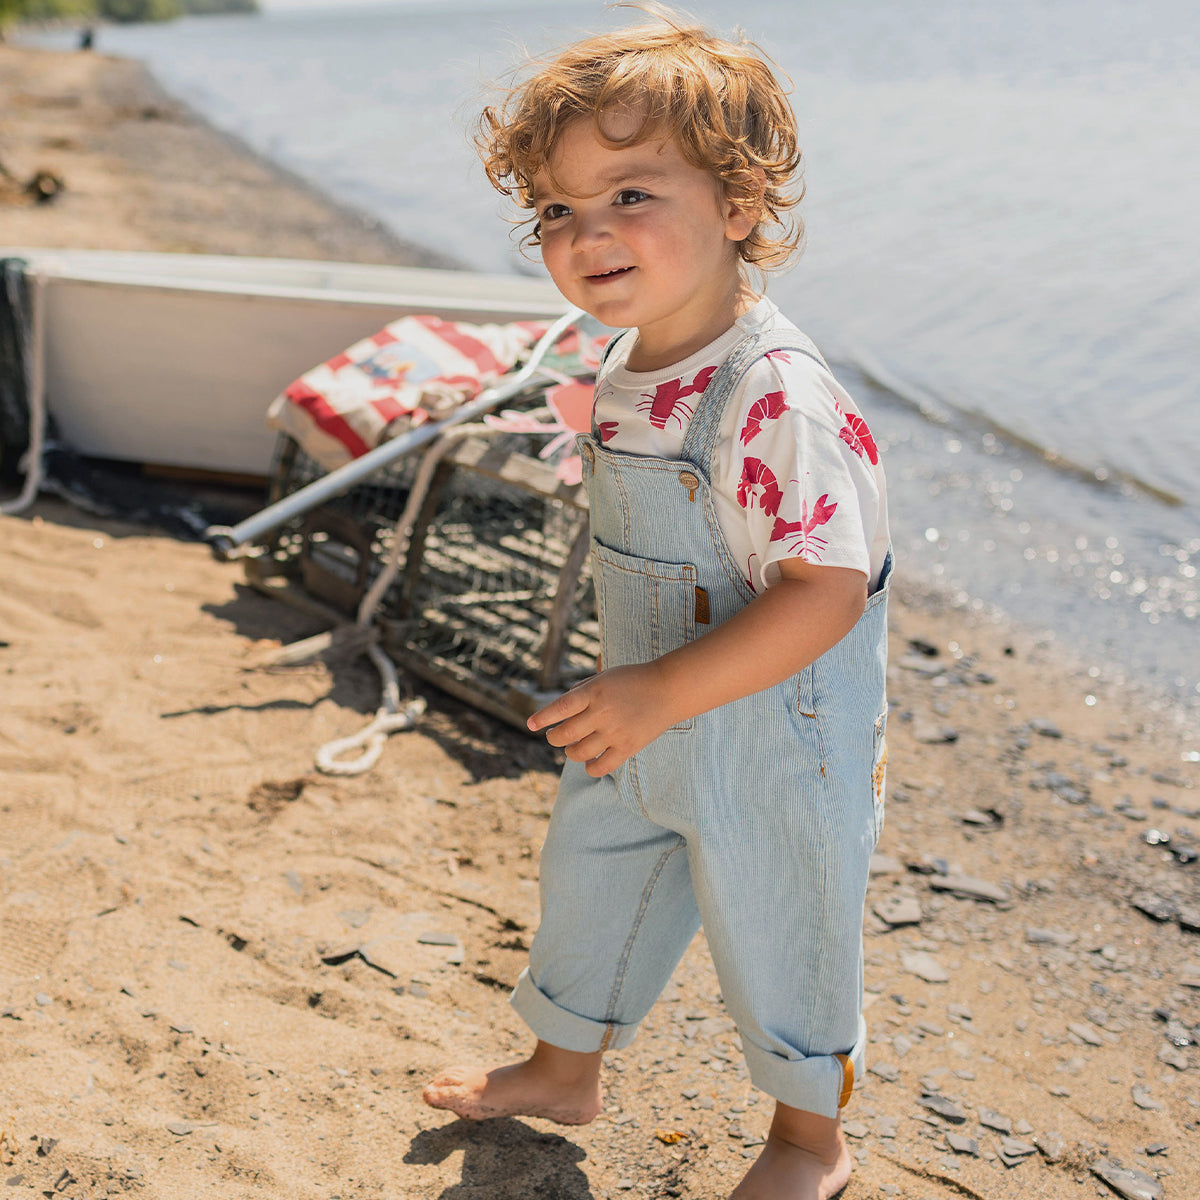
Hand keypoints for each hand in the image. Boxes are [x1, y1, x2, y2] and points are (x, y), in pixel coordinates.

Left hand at [528, 663, 677, 776]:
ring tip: (572, 748)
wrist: (669, 689)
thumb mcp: (604, 676)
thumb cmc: (633, 680)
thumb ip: (581, 690)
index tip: (530, 725)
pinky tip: (589, 762)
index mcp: (593, 691)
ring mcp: (614, 732)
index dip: (542, 718)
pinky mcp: (628, 747)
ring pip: (579, 753)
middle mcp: (601, 712)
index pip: (559, 708)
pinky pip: (600, 767)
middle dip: (553, 738)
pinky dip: (590, 768)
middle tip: (554, 737)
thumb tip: (559, 709)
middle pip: (565, 734)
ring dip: (570, 752)